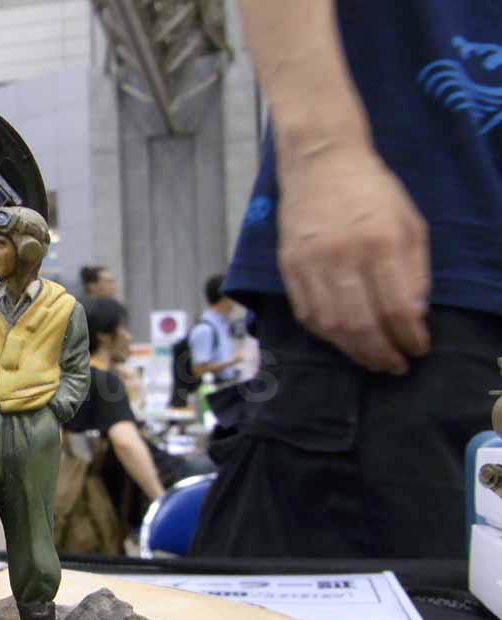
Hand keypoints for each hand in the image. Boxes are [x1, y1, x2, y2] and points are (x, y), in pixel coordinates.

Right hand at [277, 143, 429, 373]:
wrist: (320, 163)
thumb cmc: (373, 191)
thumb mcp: (410, 224)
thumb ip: (415, 271)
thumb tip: (414, 317)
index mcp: (380, 243)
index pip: (397, 307)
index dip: (410, 337)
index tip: (419, 349)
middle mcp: (342, 257)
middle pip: (361, 325)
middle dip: (382, 354)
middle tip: (395, 367)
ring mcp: (310, 264)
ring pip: (331, 326)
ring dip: (353, 351)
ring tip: (370, 361)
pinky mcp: (288, 267)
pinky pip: (306, 314)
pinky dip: (325, 335)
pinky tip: (341, 340)